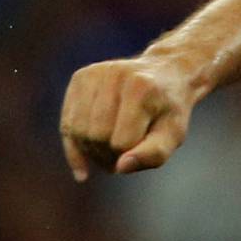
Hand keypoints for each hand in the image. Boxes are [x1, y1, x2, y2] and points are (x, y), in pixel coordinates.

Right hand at [59, 51, 200, 181]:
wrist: (165, 73)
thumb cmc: (169, 111)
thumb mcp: (173, 135)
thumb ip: (153, 154)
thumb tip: (120, 167)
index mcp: (141, 89)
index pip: (122, 142)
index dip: (129, 156)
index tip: (138, 154)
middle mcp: (115, 75)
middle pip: (96, 135)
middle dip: (107, 154)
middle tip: (122, 157)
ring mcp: (95, 73)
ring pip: (77, 130)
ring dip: (90, 151)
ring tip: (108, 152)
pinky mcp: (81, 77)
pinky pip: (67, 122)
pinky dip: (74, 144)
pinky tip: (85, 157)